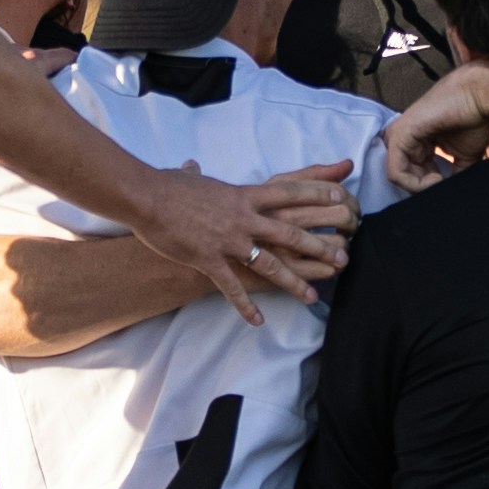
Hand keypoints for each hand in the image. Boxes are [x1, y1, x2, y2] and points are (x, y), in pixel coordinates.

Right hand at [128, 163, 356, 321]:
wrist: (146, 199)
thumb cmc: (167, 186)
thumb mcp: (190, 178)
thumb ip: (197, 175)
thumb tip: (191, 167)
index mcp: (244, 195)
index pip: (290, 192)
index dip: (317, 196)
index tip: (341, 199)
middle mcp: (243, 218)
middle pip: (290, 233)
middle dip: (319, 246)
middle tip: (343, 258)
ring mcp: (228, 241)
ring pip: (270, 264)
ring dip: (293, 281)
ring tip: (311, 296)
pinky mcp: (210, 261)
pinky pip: (232, 288)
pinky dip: (245, 306)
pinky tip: (257, 321)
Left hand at [383, 66, 488, 189]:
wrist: (481, 96)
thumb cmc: (475, 118)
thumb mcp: (464, 157)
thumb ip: (454, 175)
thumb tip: (452, 196)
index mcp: (416, 142)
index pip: (413, 175)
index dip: (430, 188)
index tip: (449, 187)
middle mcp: (404, 138)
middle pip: (405, 178)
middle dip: (425, 190)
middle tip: (444, 187)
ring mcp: (399, 135)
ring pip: (399, 178)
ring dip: (422, 188)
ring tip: (441, 182)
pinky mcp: (399, 135)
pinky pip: (396, 172)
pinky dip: (415, 184)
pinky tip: (436, 179)